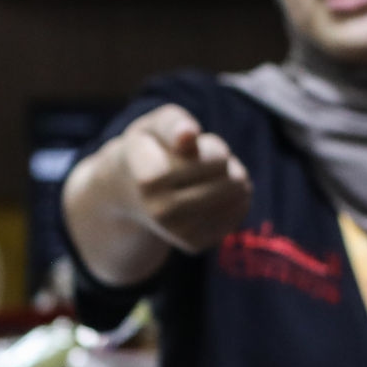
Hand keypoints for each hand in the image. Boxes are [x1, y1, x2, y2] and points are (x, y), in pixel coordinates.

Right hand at [116, 105, 252, 253]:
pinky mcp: (196, 243)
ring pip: (237, 189)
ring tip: (209, 171)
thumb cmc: (148, 150)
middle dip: (218, 153)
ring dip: (231, 172)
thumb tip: (188, 134)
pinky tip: (213, 190)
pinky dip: (235, 194)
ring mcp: (179, 231)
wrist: (128, 195)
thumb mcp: (152, 127)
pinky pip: (239, 208)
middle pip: (221, 166)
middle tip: (200, 153)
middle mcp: (160, 210)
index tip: (188, 139)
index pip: (201, 158)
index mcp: (147, 179)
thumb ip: (171, 123)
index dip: (202, 144)